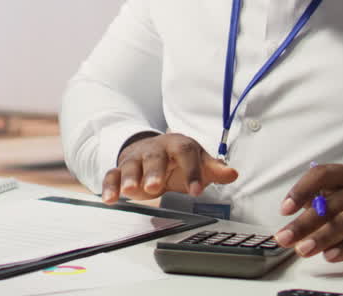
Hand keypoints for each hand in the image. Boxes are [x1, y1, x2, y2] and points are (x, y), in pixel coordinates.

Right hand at [102, 133, 237, 202]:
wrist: (152, 150)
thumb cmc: (179, 160)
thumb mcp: (198, 162)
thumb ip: (213, 169)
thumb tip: (232, 173)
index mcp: (178, 144)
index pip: (186, 153)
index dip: (192, 171)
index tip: (197, 191)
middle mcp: (155, 149)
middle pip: (154, 157)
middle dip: (154, 172)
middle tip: (155, 187)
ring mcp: (137, 158)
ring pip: (131, 165)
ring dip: (129, 178)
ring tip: (130, 191)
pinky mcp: (122, 168)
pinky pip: (113, 175)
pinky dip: (110, 186)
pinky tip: (110, 199)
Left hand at [274, 163, 342, 261]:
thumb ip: (326, 200)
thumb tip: (295, 216)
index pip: (320, 175)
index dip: (300, 191)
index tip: (285, 209)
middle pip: (329, 204)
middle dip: (302, 223)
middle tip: (284, 237)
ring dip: (319, 238)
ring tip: (302, 250)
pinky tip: (328, 256)